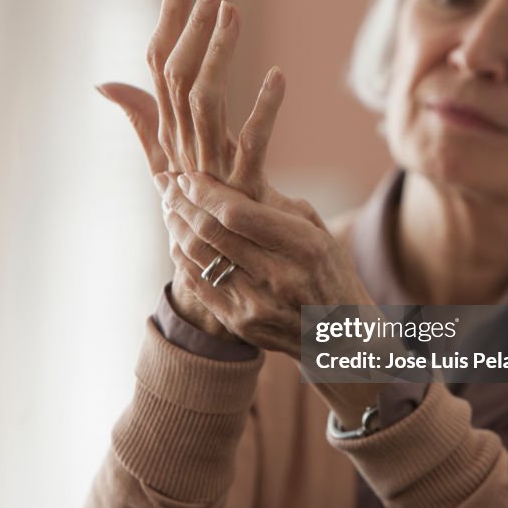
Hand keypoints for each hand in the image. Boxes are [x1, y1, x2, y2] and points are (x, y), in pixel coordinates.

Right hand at [96, 0, 285, 336]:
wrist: (232, 292)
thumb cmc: (207, 227)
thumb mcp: (172, 171)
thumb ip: (144, 122)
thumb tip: (107, 83)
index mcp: (170, 143)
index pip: (158, 70)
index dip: (167, 22)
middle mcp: (182, 155)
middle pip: (173, 78)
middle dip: (186, 25)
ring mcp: (210, 176)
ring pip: (202, 102)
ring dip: (215, 53)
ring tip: (230, 10)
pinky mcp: (243, 196)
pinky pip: (250, 148)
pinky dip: (263, 110)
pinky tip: (279, 76)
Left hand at [156, 171, 373, 358]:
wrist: (342, 338)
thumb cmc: (328, 273)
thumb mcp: (318, 232)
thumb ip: (277, 206)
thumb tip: (233, 170)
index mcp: (304, 247)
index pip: (237, 213)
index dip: (204, 192)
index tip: (186, 176)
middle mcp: (279, 277)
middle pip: (211, 232)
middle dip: (181, 202)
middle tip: (165, 182)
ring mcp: (257, 304)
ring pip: (198, 257)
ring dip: (176, 227)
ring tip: (169, 207)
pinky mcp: (241, 323)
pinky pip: (197, 283)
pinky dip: (182, 256)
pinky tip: (178, 238)